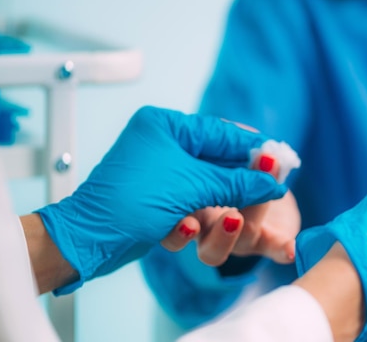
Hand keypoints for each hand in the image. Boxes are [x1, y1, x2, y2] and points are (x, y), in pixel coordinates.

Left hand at [36, 106, 286, 292]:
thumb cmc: (131, 202)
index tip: (281, 160)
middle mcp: (162, 143)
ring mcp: (159, 172)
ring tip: (239, 213)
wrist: (86, 241)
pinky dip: (192, 216)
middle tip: (273, 186)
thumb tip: (274, 182)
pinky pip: (187, 202)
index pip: (222, 133)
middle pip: (217, 159)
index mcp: (166, 125)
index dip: (254, 149)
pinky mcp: (156, 198)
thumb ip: (237, 182)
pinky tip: (188, 226)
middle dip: (241, 178)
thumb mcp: (192, 187)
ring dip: (218, 201)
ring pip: (205, 184)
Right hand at [161, 153, 300, 264]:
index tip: (187, 221)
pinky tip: (292, 248)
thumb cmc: (226, 163)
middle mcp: (212, 234)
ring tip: (267, 193)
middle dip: (220, 236)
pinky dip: (284, 248)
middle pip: (209, 249)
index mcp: (190, 214)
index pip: (178, 230)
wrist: (259, 181)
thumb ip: (217, 142)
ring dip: (253, 216)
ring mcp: (241, 240)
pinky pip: (276, 248)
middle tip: (231, 217)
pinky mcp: (268, 239)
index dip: (178, 231)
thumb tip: (231, 131)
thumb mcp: (217, 151)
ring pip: (242, 241)